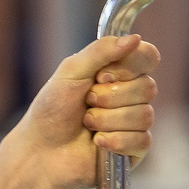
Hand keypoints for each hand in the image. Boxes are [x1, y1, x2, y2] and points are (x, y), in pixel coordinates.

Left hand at [6, 34, 159, 188]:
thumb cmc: (51, 109)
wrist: (39, 150)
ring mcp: (134, 123)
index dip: (131, 66)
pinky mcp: (134, 150)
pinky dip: (115, 140)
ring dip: (107, 120)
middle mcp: (130, 96)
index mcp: (118, 72)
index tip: (102, 76)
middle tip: (86, 102)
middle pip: (148, 87)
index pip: (148, 57)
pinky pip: (142, 140)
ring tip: (86, 124)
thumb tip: (134, 38)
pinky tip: (96, 142)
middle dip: (110, 97)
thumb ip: (100, 51)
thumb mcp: (71, 72)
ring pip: (144, 115)